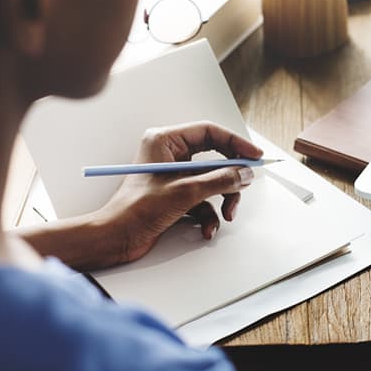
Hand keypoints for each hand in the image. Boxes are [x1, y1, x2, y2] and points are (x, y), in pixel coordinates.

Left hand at [99, 121, 262, 262]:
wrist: (115, 238)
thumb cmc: (135, 210)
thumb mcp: (185, 192)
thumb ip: (219, 180)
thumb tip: (244, 173)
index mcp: (165, 141)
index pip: (209, 132)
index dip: (235, 143)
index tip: (254, 156)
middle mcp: (169, 155)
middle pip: (214, 158)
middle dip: (229, 178)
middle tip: (244, 185)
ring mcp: (173, 176)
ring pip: (211, 182)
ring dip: (222, 200)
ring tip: (226, 214)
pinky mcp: (175, 196)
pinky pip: (202, 200)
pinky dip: (208, 215)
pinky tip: (206, 229)